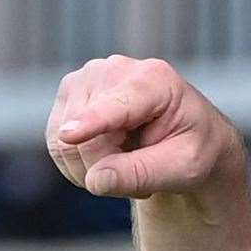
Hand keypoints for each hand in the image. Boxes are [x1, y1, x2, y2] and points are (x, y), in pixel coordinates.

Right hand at [46, 55, 241, 198]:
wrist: (185, 135)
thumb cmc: (193, 148)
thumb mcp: (185, 167)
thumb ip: (143, 173)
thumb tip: (95, 181)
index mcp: (154, 80)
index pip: (116, 105)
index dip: (92, 122)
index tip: (69, 137)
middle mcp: (112, 70)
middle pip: (87, 135)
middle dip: (110, 169)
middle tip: (146, 180)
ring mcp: (84, 79)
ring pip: (64, 142)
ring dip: (96, 170)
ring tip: (131, 166)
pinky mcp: (68, 96)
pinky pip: (56, 144)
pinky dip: (81, 165)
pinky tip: (111, 160)